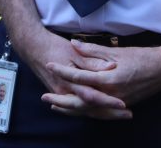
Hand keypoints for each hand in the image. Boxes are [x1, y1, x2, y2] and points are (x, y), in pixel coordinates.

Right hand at [9, 27, 125, 118]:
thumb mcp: (72, 51)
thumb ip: (91, 61)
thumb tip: (110, 67)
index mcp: (67, 82)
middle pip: (90, 108)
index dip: (108, 101)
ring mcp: (62, 95)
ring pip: (85, 110)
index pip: (91, 96)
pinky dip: (92, 110)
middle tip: (128, 114)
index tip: (123, 103)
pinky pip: (79, 107)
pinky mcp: (62, 93)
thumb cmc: (52, 46)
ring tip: (121, 114)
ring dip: (103, 113)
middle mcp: (64, 92)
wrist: (32, 46)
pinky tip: (103, 111)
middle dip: (110, 113)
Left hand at [44, 41, 160, 117]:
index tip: (49, 65)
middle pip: (82, 101)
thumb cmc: (141, 58)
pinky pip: (99, 111)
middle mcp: (112, 94)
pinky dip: (85, 111)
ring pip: (90, 109)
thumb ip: (92, 50)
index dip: (63, 71)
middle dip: (62, 101)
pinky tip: (75, 108)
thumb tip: (73, 44)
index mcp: (110, 79)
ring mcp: (117, 101)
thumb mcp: (116, 51)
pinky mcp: (120, 103)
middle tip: (44, 97)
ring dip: (71, 109)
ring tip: (54, 106)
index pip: (80, 77)